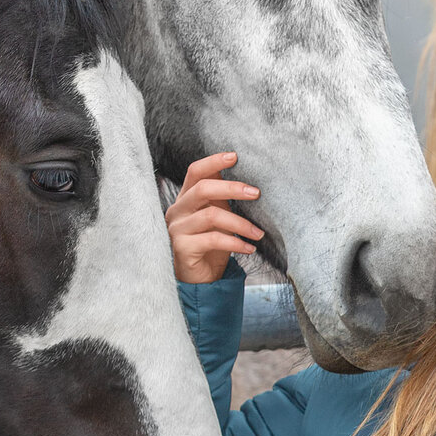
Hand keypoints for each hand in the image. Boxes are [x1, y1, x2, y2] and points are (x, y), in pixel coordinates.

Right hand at [166, 153, 263, 283]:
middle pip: (203, 189)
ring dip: (240, 223)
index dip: (213, 162)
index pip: (195, 172)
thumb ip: (223, 200)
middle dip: (232, 188)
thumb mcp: (219, 218)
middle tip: (256, 193)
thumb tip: (247, 180)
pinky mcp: (182, 248)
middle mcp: (178, 211)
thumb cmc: (211, 246)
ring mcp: (177, 229)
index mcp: (186, 199)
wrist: (200, 280)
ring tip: (259, 233)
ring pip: (211, 215)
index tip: (235, 156)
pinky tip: (249, 247)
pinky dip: (235, 242)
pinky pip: (213, 239)